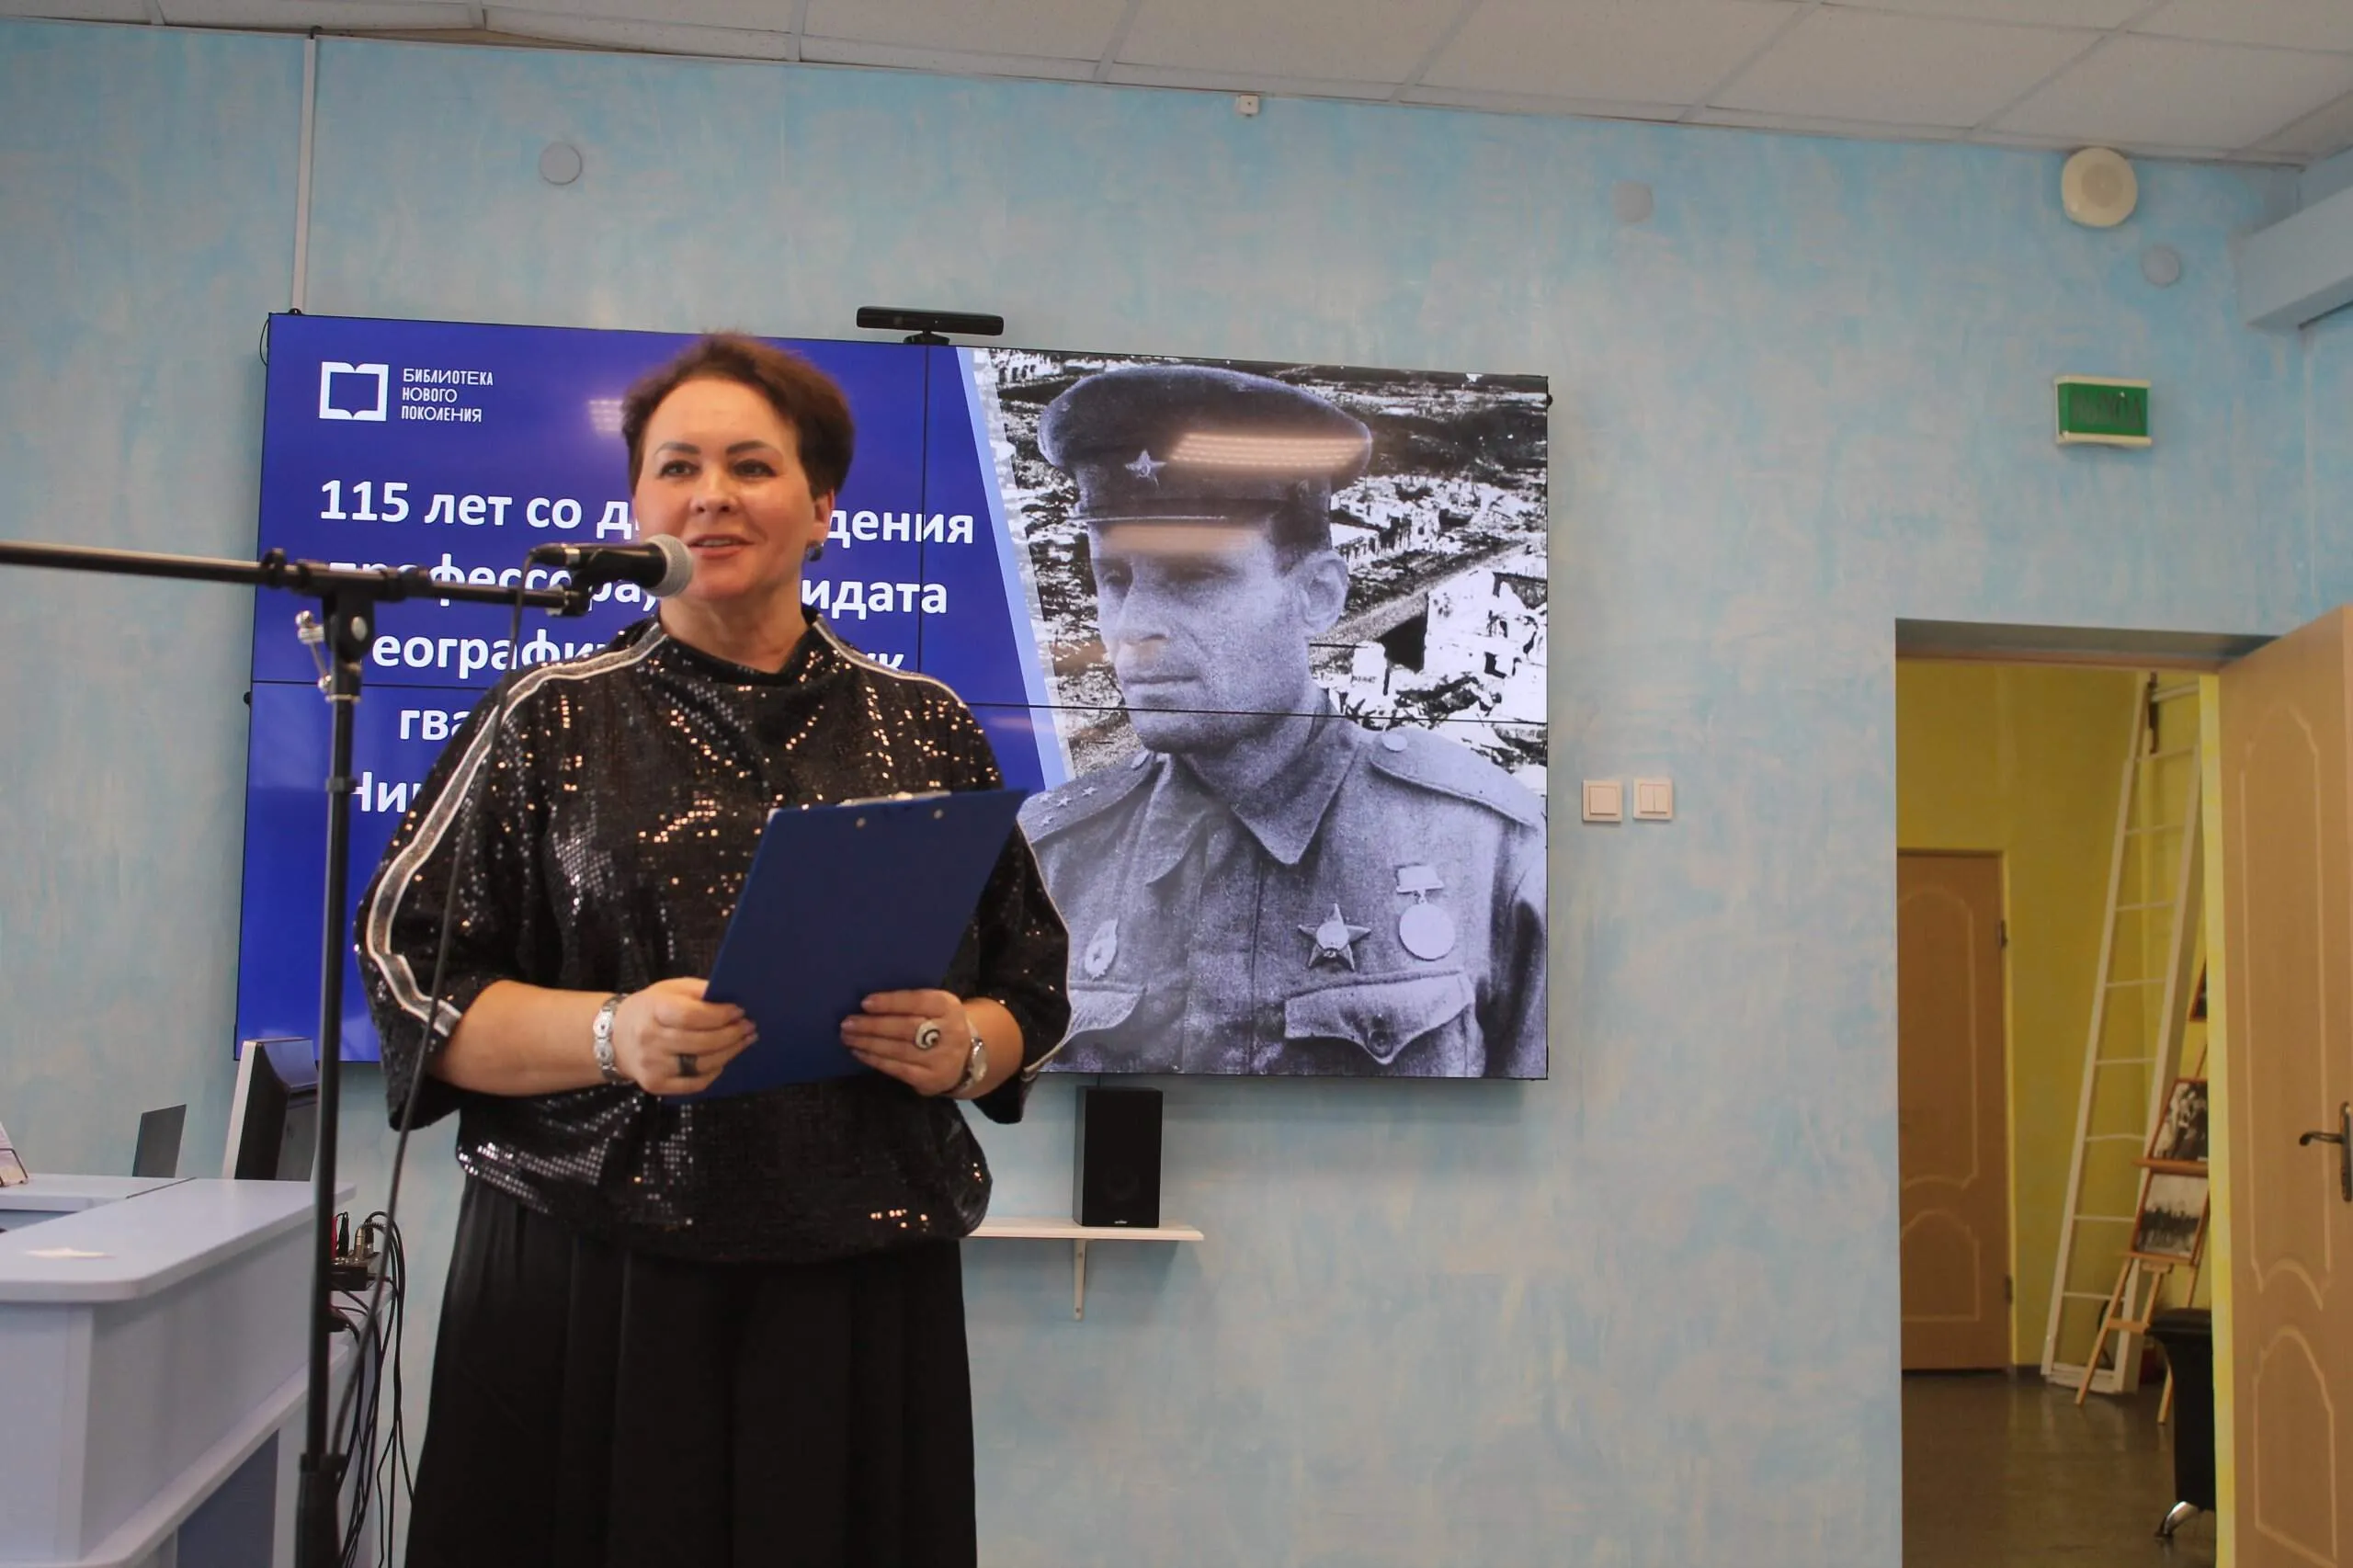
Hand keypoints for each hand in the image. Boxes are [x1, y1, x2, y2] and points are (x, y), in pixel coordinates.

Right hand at [613, 977, 755, 1095]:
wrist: (616, 1036)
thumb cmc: (652, 1008)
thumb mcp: (671, 989)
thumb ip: (700, 992)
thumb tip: (734, 999)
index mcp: (653, 1010)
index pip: (691, 1016)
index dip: (719, 1015)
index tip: (739, 1011)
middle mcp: (650, 1040)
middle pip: (701, 1043)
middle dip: (732, 1035)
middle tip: (750, 1027)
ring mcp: (652, 1066)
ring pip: (702, 1064)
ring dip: (729, 1053)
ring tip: (744, 1041)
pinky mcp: (656, 1084)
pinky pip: (694, 1084)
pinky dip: (714, 1073)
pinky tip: (724, 1060)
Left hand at [841, 989, 973, 1096]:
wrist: (965, 1058)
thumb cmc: (939, 1025)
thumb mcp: (935, 1007)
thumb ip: (910, 1003)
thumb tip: (868, 1004)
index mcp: (949, 1007)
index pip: (919, 1001)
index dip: (891, 1002)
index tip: (865, 1003)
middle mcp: (950, 1032)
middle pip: (906, 1028)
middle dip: (873, 1025)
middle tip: (847, 1023)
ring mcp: (941, 1058)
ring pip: (899, 1050)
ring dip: (868, 1043)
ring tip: (848, 1037)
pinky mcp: (931, 1079)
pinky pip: (898, 1069)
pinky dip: (875, 1060)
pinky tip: (859, 1053)